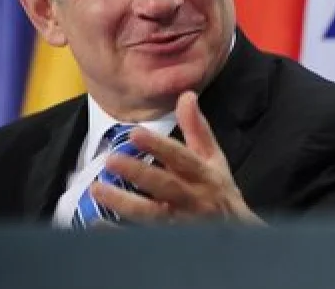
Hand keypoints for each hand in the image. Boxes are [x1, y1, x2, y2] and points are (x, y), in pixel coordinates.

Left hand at [89, 91, 262, 224]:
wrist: (237, 232)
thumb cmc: (219, 190)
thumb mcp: (214, 158)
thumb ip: (197, 128)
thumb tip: (186, 95)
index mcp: (203, 173)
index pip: (181, 157)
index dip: (159, 146)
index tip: (135, 133)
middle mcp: (193, 197)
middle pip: (165, 186)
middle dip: (139, 174)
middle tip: (112, 160)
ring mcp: (180, 222)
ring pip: (152, 214)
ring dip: (125, 203)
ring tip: (97, 189)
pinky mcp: (168, 240)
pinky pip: (142, 238)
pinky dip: (120, 233)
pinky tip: (98, 225)